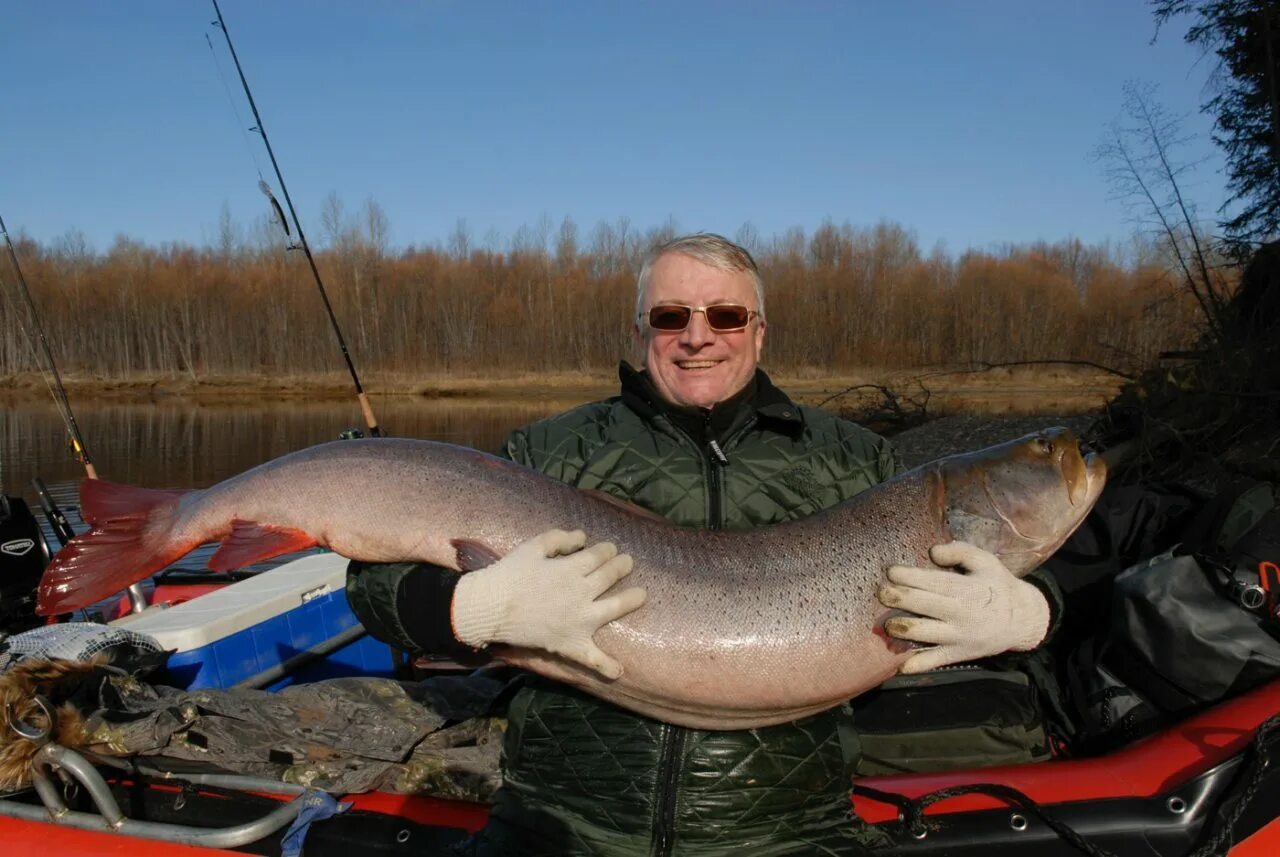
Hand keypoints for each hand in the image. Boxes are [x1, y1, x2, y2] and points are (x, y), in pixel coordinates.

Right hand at [451, 529, 645, 679]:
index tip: (609, 549)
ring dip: (630, 600)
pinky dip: (605, 666)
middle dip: (621, 566)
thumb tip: (583, 538)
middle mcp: (581, 593)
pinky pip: (591, 657)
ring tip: (642, 594)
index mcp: (571, 569)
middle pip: (610, 576)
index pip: (599, 555)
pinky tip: (620, 672)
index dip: (607, 549)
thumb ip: (560, 538)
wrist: (491, 607)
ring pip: (614, 608)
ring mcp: (579, 620)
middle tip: (627, 563)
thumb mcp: (533, 546)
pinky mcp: (570, 643)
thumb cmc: (510, 574)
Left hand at [878, 541, 1049, 674]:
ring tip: (887, 623)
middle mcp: (961, 614)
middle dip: (900, 599)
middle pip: (924, 606)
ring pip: (925, 634)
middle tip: (880, 592)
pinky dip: (916, 665)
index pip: (934, 582)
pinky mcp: (957, 654)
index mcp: (967, 589)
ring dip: (903, 629)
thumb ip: (960, 552)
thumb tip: (932, 552)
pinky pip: (934, 661)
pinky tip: (899, 665)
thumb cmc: (998, 585)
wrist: (1023, 621)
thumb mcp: (985, 562)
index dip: (910, 576)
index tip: (891, 571)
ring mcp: (958, 637)